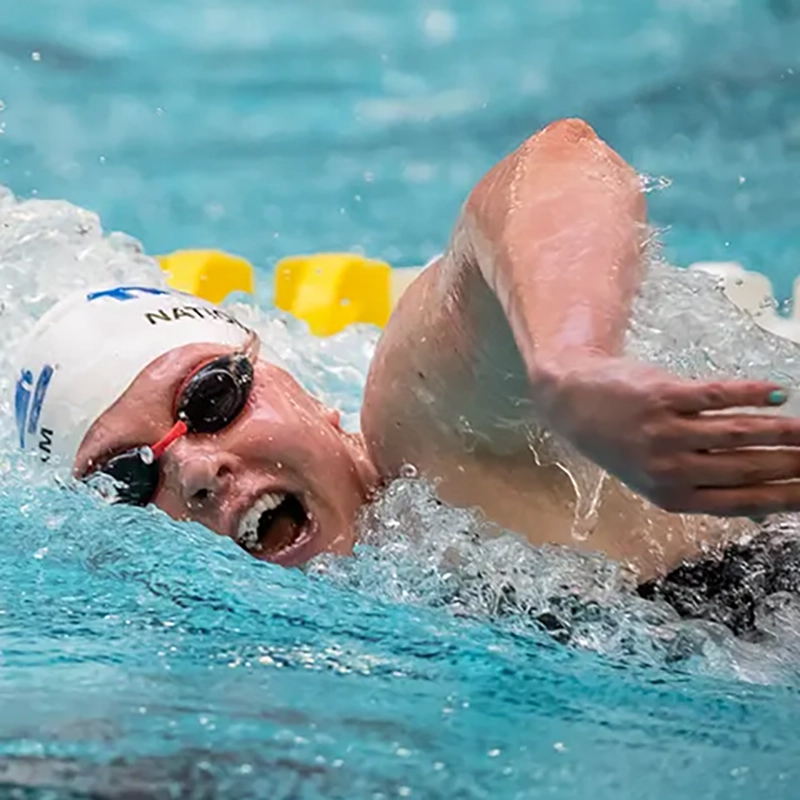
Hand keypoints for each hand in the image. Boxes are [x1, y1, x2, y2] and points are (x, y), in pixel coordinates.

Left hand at [539, 354, 799, 516]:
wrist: (573, 403)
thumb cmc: (623, 443)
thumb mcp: (658, 480)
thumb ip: (705, 491)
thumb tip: (763, 511)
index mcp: (674, 497)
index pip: (745, 501)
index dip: (790, 496)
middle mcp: (669, 470)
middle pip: (748, 468)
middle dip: (795, 463)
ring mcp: (664, 432)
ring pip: (736, 433)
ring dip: (782, 430)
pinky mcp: (660, 397)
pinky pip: (714, 396)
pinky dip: (749, 393)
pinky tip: (776, 392)